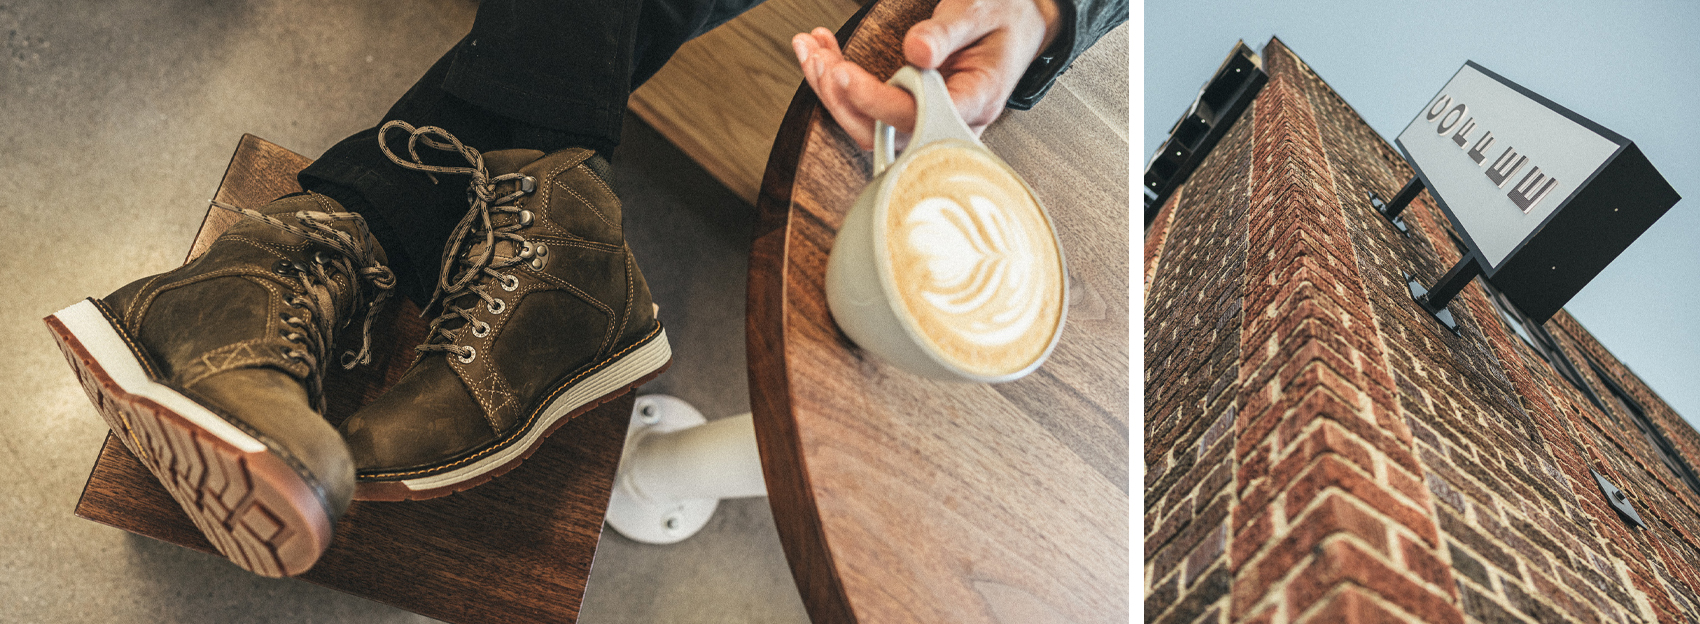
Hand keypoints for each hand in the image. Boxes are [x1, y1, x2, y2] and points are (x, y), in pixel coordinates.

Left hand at [792, 0, 1061, 149]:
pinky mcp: (914, 112)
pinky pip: (871, 112)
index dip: (874, 100)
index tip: (843, 73)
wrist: (1019, 25)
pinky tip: (824, 56)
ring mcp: (930, 119)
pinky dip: (841, 85)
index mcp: (976, 100)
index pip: (917, 116)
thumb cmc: (1005, 19)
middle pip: (884, 133)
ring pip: (871, 126)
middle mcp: (951, 120)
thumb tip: (916, 50)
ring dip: (833, 91)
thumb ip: (948, 31)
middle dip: (841, 98)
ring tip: (812, 51)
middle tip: (818, 60)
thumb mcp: (981, 9)